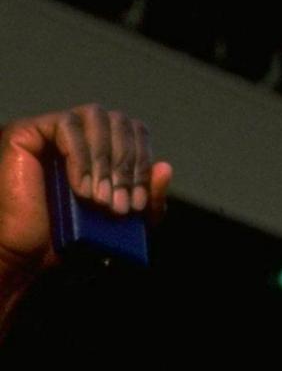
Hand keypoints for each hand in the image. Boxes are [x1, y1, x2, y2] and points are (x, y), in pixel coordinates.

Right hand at [0, 105, 172, 279]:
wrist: (27, 253)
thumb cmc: (72, 238)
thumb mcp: (124, 224)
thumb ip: (149, 200)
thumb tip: (166, 168)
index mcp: (104, 148)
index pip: (136, 131)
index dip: (143, 162)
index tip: (138, 202)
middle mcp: (80, 133)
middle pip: (120, 121)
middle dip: (126, 165)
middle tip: (119, 206)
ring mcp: (52, 129)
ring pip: (95, 117)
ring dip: (104, 161)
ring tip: (98, 200)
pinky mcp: (27, 131)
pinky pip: (67, 125)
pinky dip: (80, 157)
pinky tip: (79, 188)